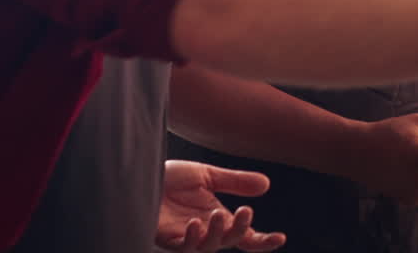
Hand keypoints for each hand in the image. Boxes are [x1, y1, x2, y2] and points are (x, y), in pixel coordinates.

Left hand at [157, 160, 285, 251]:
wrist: (137, 172)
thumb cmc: (168, 177)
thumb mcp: (206, 176)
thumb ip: (234, 182)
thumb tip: (266, 184)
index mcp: (216, 217)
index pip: (244, 235)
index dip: (263, 240)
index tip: (281, 237)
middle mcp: (204, 230)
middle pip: (231, 241)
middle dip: (241, 230)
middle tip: (246, 211)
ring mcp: (185, 236)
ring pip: (209, 248)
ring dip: (217, 234)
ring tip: (217, 215)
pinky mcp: (166, 239)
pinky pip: (183, 248)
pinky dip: (191, 239)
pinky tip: (195, 224)